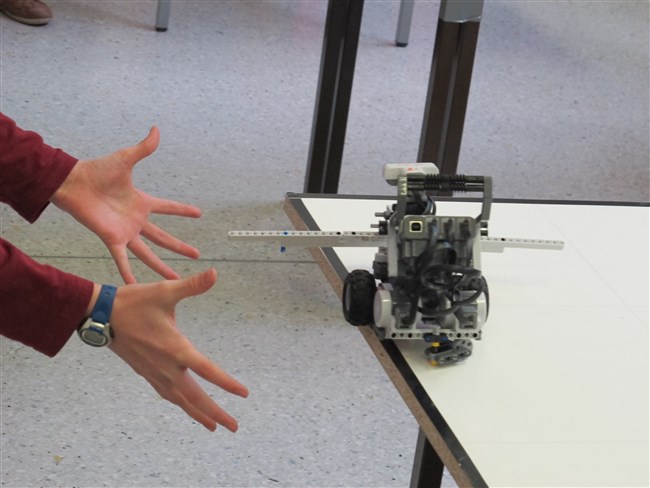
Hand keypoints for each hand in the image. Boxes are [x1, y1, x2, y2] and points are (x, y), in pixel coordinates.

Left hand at [51, 126, 200, 283]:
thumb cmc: (97, 170)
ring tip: (176, 278)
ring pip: (148, 254)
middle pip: (163, 237)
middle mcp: (136, 220)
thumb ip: (143, 148)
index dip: (183, 210)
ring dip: (162, 266)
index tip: (199, 214)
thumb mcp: (126, 158)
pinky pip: (122, 260)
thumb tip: (156, 129)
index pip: (168, 207)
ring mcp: (125, 232)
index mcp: (142, 202)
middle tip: (197, 255)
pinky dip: (128, 273)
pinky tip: (136, 286)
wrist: (73, 183)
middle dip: (180, 246)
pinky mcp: (112, 239)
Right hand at [108, 268, 247, 431]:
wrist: (99, 315)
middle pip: (196, 396)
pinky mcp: (145, 373)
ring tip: (214, 426)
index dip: (227, 383)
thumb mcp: (164, 291)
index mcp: (175, 349)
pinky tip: (186, 406)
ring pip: (181, 400)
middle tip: (234, 427)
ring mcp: (155, 373)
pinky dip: (180, 403)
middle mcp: (166, 367)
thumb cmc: (134, 302)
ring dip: (199, 413)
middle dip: (216, 413)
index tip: (244, 394)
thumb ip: (192, 286)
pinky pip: (167, 395)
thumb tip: (214, 273)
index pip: (208, 370)